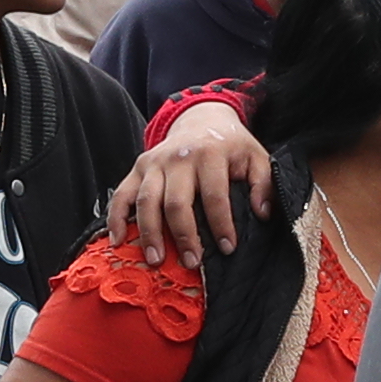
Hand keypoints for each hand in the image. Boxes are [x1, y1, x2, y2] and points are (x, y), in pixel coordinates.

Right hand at [103, 110, 275, 263]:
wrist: (201, 118)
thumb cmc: (230, 145)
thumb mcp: (256, 157)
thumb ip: (264, 183)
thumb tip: (262, 213)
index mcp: (209, 154)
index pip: (214, 195)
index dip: (221, 224)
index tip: (228, 249)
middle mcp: (178, 158)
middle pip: (176, 202)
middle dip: (183, 236)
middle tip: (192, 263)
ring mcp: (154, 163)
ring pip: (146, 201)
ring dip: (150, 234)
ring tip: (157, 260)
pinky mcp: (137, 168)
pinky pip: (122, 195)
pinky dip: (116, 218)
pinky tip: (119, 241)